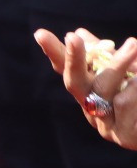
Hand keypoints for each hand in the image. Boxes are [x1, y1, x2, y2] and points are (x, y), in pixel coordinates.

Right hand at [36, 28, 136, 149]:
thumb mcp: (122, 73)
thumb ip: (103, 55)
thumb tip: (79, 32)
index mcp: (88, 91)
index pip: (64, 69)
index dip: (53, 53)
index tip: (40, 34)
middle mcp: (90, 108)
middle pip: (74, 83)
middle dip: (73, 58)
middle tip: (72, 37)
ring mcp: (105, 125)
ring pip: (103, 89)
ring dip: (119, 63)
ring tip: (134, 45)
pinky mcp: (124, 135)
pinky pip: (124, 103)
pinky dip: (134, 88)